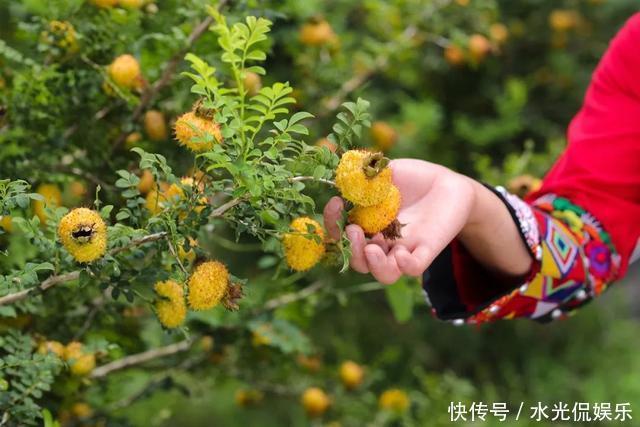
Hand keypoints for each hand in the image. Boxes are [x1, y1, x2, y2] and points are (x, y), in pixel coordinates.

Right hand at [324, 159, 475, 283]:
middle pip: (359, 261)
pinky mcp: (427, 250)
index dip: (332, 223)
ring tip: (372, 248)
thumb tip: (344, 177)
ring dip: (373, 265)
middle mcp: (382, 242)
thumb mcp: (386, 171)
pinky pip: (413, 268)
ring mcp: (404, 249)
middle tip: (352, 230)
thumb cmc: (412, 178)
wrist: (447, 183)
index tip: (335, 203)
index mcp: (366, 225)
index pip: (341, 235)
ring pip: (384, 273)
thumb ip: (366, 175)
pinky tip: (402, 254)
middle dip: (351, 249)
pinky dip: (405, 266)